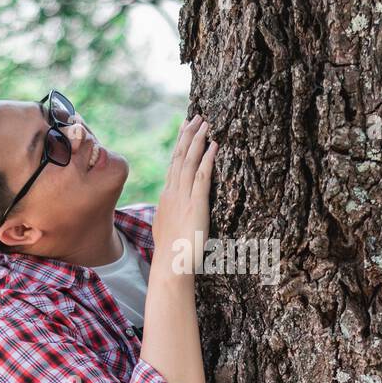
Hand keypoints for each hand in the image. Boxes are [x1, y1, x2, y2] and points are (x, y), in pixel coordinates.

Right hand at [151, 114, 217, 279]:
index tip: (185, 129)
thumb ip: (171, 215)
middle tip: (196, 116)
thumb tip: (173, 211)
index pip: (173, 165)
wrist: (171, 265)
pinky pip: (202, 176)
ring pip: (189, 162)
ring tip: (206, 123)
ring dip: (198, 140)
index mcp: (167, 197)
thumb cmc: (172, 254)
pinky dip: (208, 159)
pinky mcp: (196, 205)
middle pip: (179, 157)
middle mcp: (172, 193)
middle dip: (188, 135)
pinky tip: (215, 145)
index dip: (180, 145)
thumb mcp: (167, 228)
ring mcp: (183, 198)